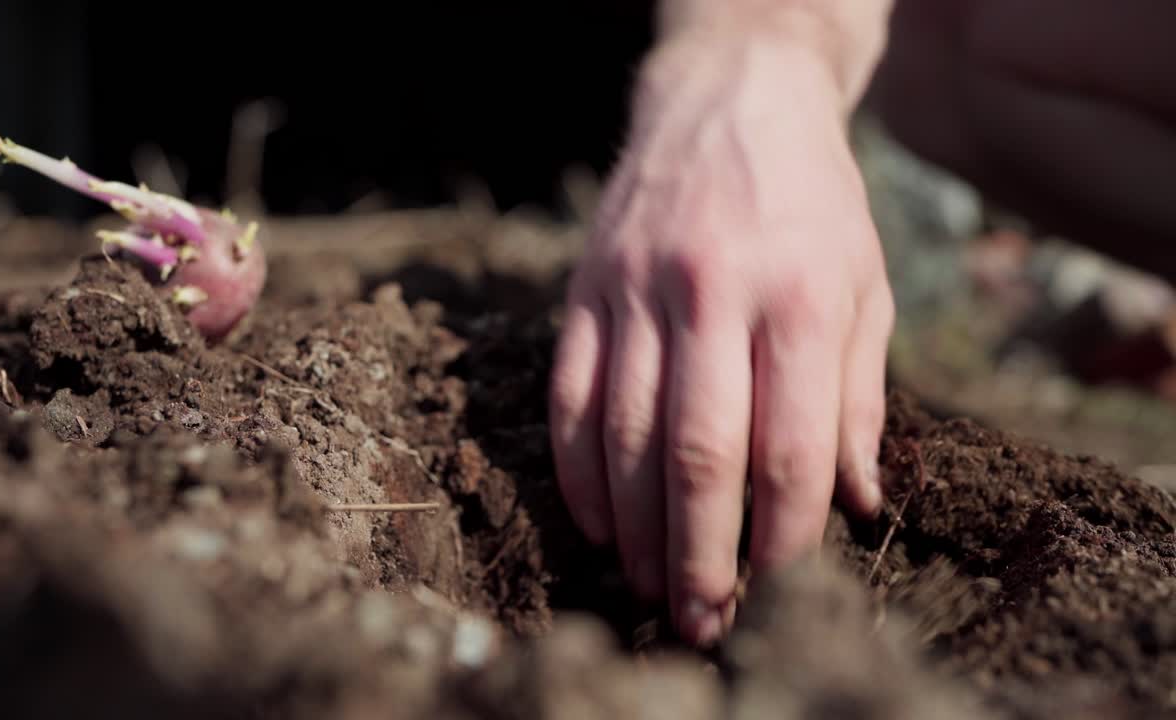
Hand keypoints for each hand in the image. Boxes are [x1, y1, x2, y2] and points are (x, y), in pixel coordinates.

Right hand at [548, 31, 894, 646]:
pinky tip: (595, 519)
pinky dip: (578, 468)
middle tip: (700, 619)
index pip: (788, 446)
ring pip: (625, 433)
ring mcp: (636, 289)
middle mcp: (710, 292)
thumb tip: (855, 501)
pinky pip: (570, 393)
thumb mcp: (864, 285)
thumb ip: (858, 396)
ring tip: (646, 584)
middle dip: (698, 554)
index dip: (782, 534)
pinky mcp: (586, 288)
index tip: (778, 584)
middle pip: (697, 453)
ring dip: (633, 526)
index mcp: (796, 296)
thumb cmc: (812, 204)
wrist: (730, 99)